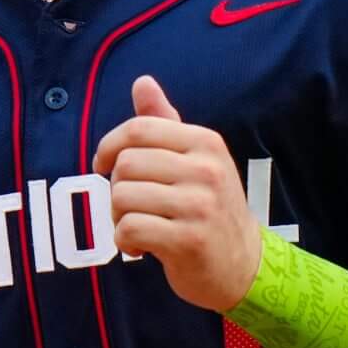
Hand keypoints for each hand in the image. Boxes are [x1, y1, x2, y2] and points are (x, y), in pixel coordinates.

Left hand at [90, 75, 262, 312]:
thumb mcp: (195, 160)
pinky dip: (125, 241)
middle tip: (133, 207)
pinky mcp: (190, 240)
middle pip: (125, 165)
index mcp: (206, 143)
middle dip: (116, 188)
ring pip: (122, 197)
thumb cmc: (209, 209)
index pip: (138, 129)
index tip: (103, 166)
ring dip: (119, 218)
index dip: (109, 146)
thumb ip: (164, 123)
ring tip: (140, 228)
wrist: (244, 265)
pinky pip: (129, 229)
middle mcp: (206, 170)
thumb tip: (142, 82)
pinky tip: (143, 248)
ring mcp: (200, 205)